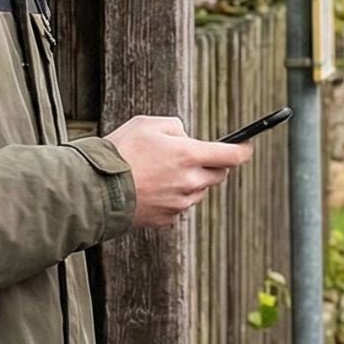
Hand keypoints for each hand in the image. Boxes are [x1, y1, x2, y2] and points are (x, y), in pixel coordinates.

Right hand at [106, 115, 253, 228]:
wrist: (96, 189)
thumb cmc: (120, 152)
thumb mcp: (147, 124)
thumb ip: (174, 128)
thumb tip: (185, 138)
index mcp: (189, 155)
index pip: (231, 155)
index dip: (243, 150)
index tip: (247, 147)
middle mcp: (189, 182)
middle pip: (218, 175)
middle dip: (213, 165)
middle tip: (193, 156)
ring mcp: (179, 204)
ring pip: (198, 191)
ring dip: (191, 181)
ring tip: (161, 172)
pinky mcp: (166, 219)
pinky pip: (179, 206)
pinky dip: (173, 197)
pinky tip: (151, 188)